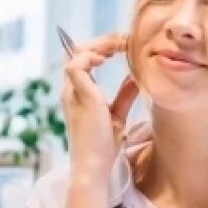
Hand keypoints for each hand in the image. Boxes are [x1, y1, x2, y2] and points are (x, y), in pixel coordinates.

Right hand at [61, 32, 139, 184]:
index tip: (123, 46)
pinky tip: (107, 58)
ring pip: (76, 54)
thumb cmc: (103, 148)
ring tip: (119, 44)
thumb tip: (136, 77)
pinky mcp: (78, 97)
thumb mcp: (118, 116)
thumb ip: (124, 95)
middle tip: (125, 39)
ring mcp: (71, 93)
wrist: (94, 167)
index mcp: (78, 94)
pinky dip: (90, 56)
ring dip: (99, 45)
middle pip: (78, 52)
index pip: (83, 60)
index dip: (101, 48)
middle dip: (102, 42)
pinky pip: (75, 65)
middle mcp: (70, 91)